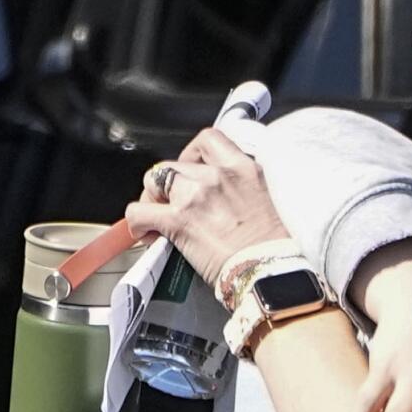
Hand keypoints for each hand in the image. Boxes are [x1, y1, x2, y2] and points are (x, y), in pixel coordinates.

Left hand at [123, 128, 288, 286]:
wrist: (271, 272)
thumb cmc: (274, 247)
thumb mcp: (265, 201)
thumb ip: (240, 188)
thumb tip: (219, 195)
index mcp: (244, 168)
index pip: (208, 139)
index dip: (192, 153)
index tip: (192, 168)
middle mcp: (219, 175)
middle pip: (174, 163)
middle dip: (168, 182)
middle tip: (172, 202)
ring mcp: (196, 195)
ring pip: (153, 180)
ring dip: (151, 198)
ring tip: (156, 216)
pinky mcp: (178, 220)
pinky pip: (138, 211)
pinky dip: (137, 222)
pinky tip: (146, 232)